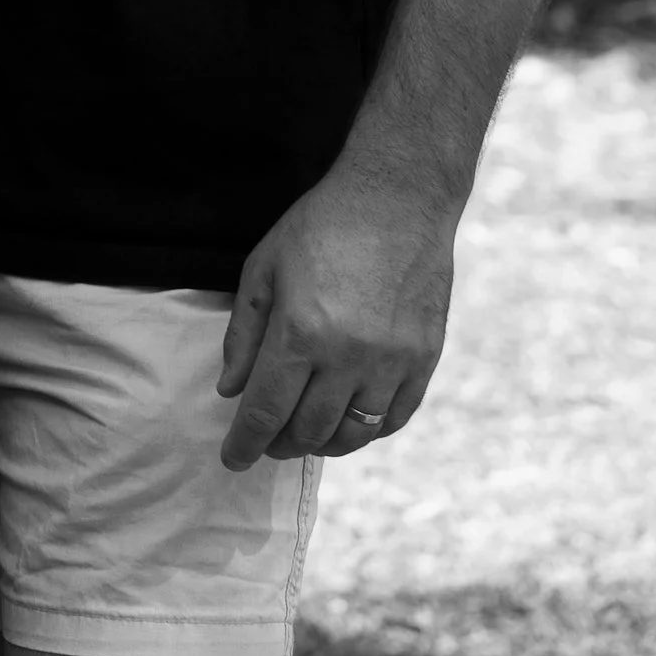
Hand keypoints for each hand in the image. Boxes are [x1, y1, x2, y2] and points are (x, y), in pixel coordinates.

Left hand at [216, 154, 459, 466]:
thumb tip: (231, 390)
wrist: (398, 197)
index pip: (267, 410)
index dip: (245, 442)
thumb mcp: (264, 267)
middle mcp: (349, 356)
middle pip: (308, 430)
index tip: (232, 459)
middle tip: (266, 440)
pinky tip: (349, 421)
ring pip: (353, 434)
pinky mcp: (424, 359)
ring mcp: (392, 361)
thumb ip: (244, 334)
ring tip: (304, 433)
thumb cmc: (321, 225)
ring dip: (322, 443)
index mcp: (301, 331)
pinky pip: (394, 418)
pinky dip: (367, 431)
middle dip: (279, 444)